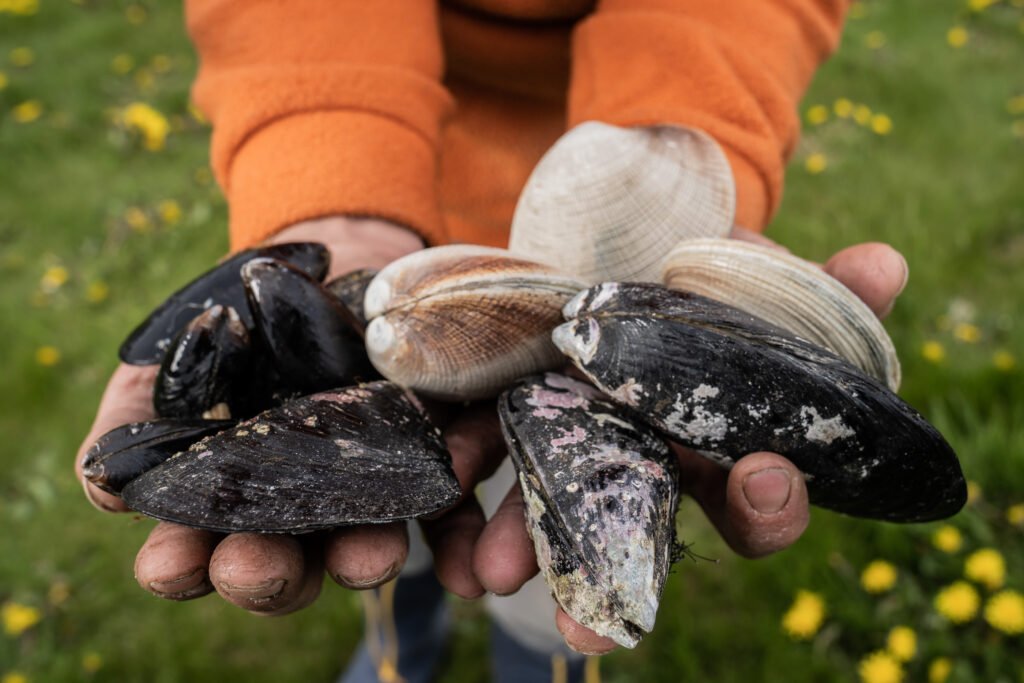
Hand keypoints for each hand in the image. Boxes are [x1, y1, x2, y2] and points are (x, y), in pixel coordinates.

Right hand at [75, 216, 448, 613]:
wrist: (310, 269)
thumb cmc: (227, 321)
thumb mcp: (172, 360)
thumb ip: (137, 423)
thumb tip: (107, 489)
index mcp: (232, 504)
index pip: (199, 555)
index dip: (182, 566)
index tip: (169, 563)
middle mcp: (299, 514)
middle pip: (286, 568)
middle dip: (268, 575)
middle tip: (255, 566)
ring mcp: (368, 491)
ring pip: (365, 545)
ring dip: (364, 559)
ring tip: (367, 556)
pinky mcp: (431, 458)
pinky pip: (450, 506)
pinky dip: (459, 537)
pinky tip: (463, 560)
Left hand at [470, 230, 909, 653]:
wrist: (626, 248)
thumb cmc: (712, 287)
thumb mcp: (766, 281)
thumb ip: (822, 289)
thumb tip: (884, 263)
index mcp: (720, 448)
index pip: (755, 503)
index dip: (766, 503)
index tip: (763, 476)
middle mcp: (648, 464)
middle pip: (637, 537)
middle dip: (609, 581)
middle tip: (585, 629)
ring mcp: (579, 441)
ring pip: (552, 507)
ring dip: (523, 541)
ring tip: (491, 573)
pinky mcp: (517, 405)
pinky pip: (489, 446)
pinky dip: (466, 463)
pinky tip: (445, 486)